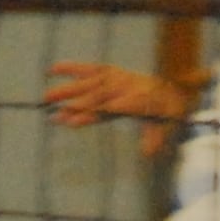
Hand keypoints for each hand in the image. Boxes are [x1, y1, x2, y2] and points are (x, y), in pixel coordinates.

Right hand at [46, 61, 191, 161]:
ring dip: (68, 89)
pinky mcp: (110, 71)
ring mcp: (117, 77)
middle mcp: (125, 86)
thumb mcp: (166, 127)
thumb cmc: (166, 112)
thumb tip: (147, 153)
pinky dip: (71, 67)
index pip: (111, 107)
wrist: (172, 89)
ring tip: (47, 97)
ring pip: (89, 83)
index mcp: (139, 99)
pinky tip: (52, 69)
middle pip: (96, 95)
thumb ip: (155, 139)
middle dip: (74, 104)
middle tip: (54, 114)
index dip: (91, 113)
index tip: (72, 121)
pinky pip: (89, 68)